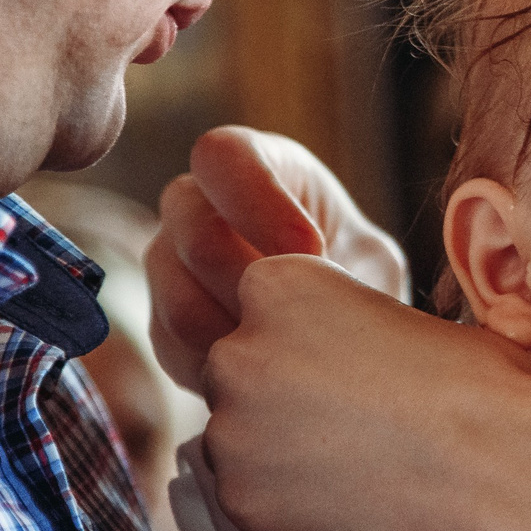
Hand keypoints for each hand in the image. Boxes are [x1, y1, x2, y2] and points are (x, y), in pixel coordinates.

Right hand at [147, 126, 409, 391]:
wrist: (338, 331)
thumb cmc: (356, 274)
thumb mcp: (369, 258)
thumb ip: (352, 263)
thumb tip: (331, 294)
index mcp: (250, 165)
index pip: (222, 156)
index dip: (260, 201)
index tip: (311, 249)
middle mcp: (192, 206)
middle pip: (194, 232)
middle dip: (255, 281)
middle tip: (305, 311)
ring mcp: (165, 265)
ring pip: (180, 301)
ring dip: (243, 333)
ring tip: (298, 347)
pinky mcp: (160, 326)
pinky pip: (177, 350)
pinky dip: (226, 371)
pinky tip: (272, 373)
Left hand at [197, 253, 530, 530]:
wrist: (498, 467)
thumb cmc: (478, 384)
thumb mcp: (408, 318)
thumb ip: (347, 329)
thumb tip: (338, 360)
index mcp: (277, 284)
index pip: (267, 309)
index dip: (315, 341)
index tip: (360, 366)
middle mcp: (237, 352)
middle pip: (243, 373)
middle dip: (287, 397)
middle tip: (360, 421)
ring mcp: (232, 433)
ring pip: (243, 440)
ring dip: (286, 452)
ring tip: (363, 464)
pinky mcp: (242, 501)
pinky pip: (255, 501)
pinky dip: (294, 507)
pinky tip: (355, 501)